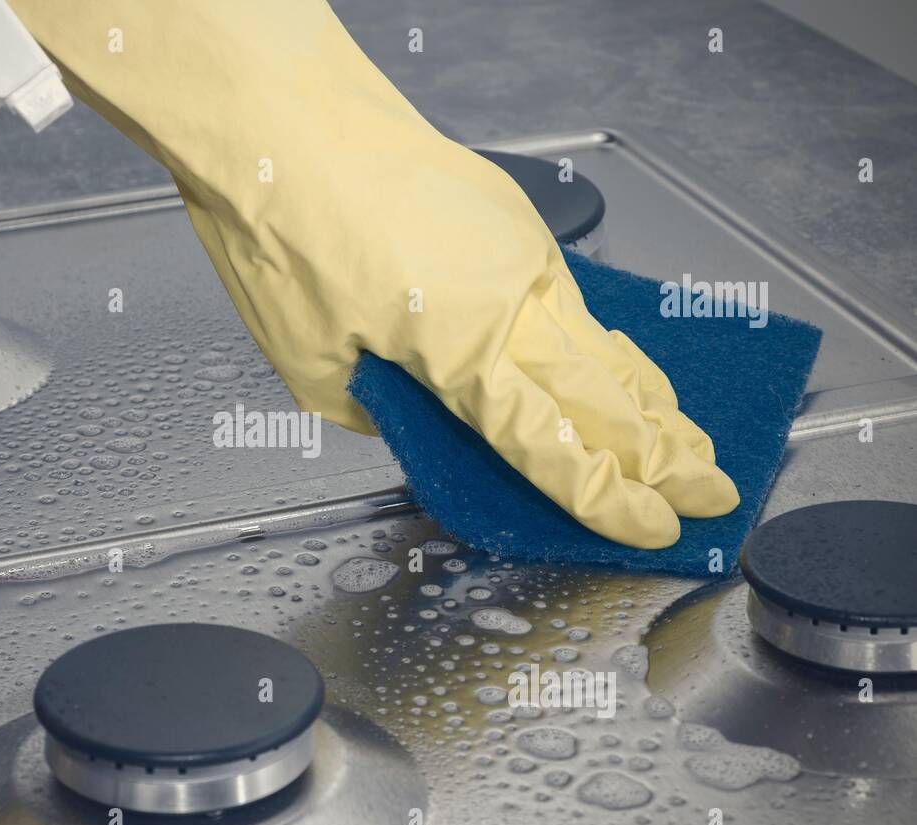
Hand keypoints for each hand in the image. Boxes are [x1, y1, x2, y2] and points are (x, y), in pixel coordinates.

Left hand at [11, 0, 738, 547]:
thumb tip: (414, 410)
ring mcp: (523, 259)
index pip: (555, 448)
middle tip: (712, 494)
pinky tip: (622, 370)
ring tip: (694, 443)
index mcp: (462, 353)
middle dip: (667, 458)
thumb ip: (379, 405)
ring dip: (654, 404)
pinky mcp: (515, 225)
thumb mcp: (312, 363)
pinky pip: (578, 304)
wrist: (289, 124)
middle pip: (608, 400)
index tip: (653, 528)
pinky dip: (611, 347)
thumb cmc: (285, 235)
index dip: (610, 498)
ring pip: (606, 347)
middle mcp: (512, 307)